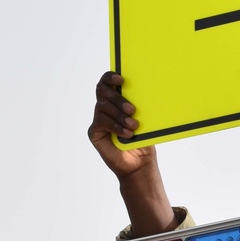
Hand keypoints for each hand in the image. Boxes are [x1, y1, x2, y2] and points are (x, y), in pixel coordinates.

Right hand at [88, 71, 174, 233]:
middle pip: (102, 91)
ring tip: (133, 126)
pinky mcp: (94, 132)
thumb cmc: (143, 139)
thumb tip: (145, 91)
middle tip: (132, 110)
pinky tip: (126, 133)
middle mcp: (104, 107)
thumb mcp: (144, 120)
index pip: (106, 82)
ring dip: (119, 115)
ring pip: (103, 107)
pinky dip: (114, 126)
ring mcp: (98, 119)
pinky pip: (101, 122)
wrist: (139, 163)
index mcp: (116, 99)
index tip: (121, 80)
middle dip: (118, 99)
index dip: (110, 77)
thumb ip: (140, 106)